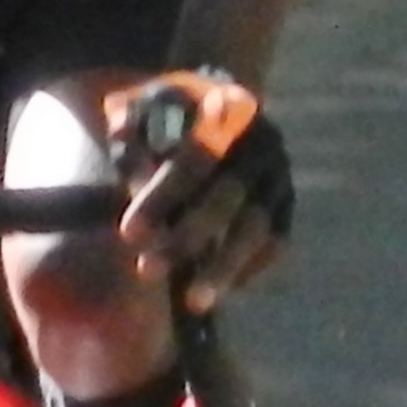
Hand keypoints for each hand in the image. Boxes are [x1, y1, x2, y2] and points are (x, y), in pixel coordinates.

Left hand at [106, 68, 296, 309]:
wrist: (218, 105)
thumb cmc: (171, 113)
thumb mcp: (149, 105)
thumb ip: (133, 124)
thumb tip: (119, 130)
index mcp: (229, 110)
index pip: (197, 156)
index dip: (164, 195)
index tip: (128, 233)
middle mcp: (262, 141)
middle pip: (229, 196)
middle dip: (187, 237)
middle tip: (146, 270)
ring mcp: (279, 174)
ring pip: (258, 226)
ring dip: (224, 266)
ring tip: (192, 302)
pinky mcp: (287, 202)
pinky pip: (276, 241)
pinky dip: (250, 267)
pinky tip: (220, 290)